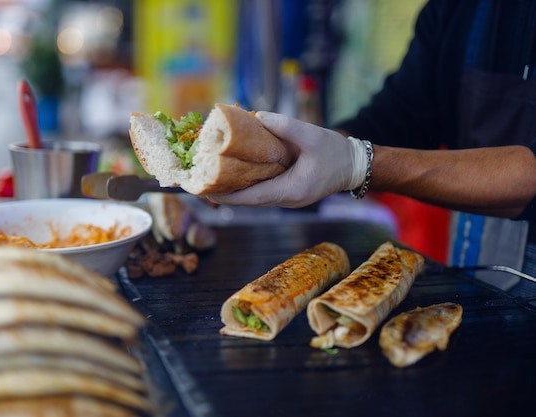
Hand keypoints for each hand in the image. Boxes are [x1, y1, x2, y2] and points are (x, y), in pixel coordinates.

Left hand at [205, 111, 368, 207]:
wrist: (355, 167)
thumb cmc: (336, 153)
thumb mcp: (311, 136)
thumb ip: (284, 126)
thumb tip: (258, 116)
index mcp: (291, 190)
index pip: (251, 198)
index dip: (226, 196)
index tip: (205, 191)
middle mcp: (285, 199)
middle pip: (248, 200)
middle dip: (223, 194)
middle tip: (199, 183)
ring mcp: (286, 197)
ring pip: (253, 197)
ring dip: (233, 189)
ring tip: (210, 177)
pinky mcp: (287, 191)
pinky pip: (261, 190)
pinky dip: (246, 183)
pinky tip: (232, 172)